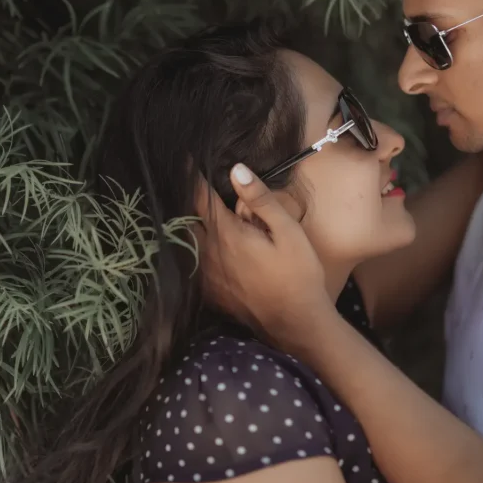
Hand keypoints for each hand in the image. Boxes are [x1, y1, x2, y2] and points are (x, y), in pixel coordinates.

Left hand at [195, 164, 332, 342]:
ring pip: (183, 240)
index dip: (190, 175)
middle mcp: (207, 254)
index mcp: (226, 235)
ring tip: (192, 207)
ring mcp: (204, 276)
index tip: (185, 158)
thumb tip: (235, 169)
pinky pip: (189, 262)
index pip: (198, 196)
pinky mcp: (207, 292)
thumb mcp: (288, 232)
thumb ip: (261, 200)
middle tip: (187, 181)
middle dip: (183, 198)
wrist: (297, 325)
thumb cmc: (298, 275)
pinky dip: (189, 246)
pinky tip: (201, 242)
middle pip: (183, 218)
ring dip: (185, 222)